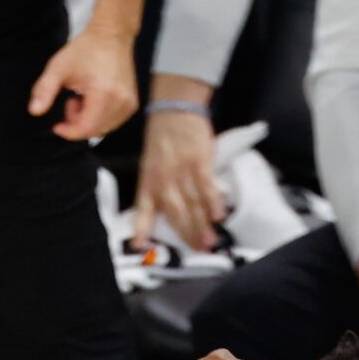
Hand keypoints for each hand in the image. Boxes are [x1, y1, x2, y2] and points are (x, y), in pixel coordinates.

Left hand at [30, 25, 139, 141]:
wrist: (111, 35)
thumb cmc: (84, 50)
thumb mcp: (58, 67)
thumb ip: (44, 90)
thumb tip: (34, 112)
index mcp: (104, 94)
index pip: (86, 129)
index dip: (69, 132)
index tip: (57, 125)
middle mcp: (121, 102)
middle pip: (94, 130)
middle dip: (78, 122)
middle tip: (71, 99)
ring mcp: (129, 104)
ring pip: (103, 128)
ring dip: (88, 119)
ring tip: (83, 97)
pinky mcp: (132, 104)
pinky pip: (112, 122)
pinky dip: (99, 116)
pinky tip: (94, 98)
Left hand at [134, 83, 227, 251]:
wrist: (174, 108)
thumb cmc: (163, 138)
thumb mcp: (150, 164)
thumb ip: (156, 187)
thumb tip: (167, 212)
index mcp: (148, 180)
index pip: (143, 208)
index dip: (141, 227)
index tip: (139, 245)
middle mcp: (163, 179)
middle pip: (175, 212)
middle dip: (187, 234)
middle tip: (199, 251)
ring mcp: (181, 170)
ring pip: (192, 203)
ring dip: (202, 225)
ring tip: (210, 242)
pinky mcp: (199, 160)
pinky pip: (206, 186)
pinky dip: (213, 202)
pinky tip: (219, 216)